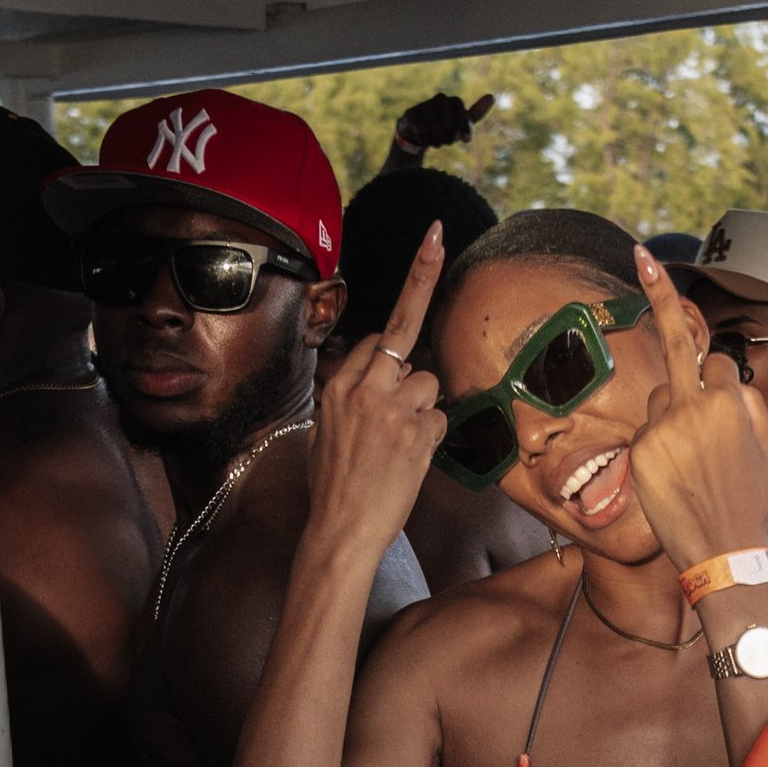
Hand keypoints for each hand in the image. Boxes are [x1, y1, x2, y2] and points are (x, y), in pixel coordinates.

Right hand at [306, 232, 449, 566]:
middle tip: (434, 236)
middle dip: (420, 292)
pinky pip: (440, 419)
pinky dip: (432, 439)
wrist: (341, 531)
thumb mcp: (327, 431)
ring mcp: (391, 409)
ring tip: (399, 447)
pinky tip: (409, 461)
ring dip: (423, 410)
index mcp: (337, 388)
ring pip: (428, 383)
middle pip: (404, 341)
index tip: (427, 246)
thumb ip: (352, 396)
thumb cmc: (334, 487)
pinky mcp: (417, 432)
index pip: (377, 341)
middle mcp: (363, 389)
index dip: (399, 323)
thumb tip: (386, 374)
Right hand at [391, 91, 493, 157]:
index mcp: (454, 101)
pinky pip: (421, 131)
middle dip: (449, 137)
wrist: (419, 132)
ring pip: (434, 129)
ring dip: (437, 141)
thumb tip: (492, 96)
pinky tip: (424, 140)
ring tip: (436, 141)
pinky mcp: (411, 113)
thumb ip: (476, 113)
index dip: (464, 127)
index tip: (466, 140)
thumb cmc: (445, 128)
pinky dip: (425, 140)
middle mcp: (439, 99)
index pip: (462, 113)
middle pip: (449, 124)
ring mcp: (424, 105)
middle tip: (447, 141)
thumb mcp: (462, 124)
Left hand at [623, 244, 767, 578]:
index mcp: (735, 398)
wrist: (726, 551)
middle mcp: (701, 403)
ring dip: (669, 417)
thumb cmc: (748, 500)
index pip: (714, 364)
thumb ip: (746, 404)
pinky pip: (645, 430)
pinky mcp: (643, 448)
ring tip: (689, 466)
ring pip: (659, 397)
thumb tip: (724, 374)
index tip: (698, 352)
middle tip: (643, 255)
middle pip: (679, 343)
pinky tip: (672, 480)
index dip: (713, 385)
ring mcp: (668, 424)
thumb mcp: (766, 447)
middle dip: (661, 295)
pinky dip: (655, 447)